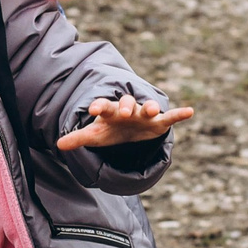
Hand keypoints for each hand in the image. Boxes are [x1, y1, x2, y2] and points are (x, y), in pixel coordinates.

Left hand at [55, 94, 194, 151]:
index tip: (93, 108)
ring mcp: (145, 114)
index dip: (100, 106)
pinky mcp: (159, 121)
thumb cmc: (110, 130)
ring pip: (148, 108)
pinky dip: (179, 114)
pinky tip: (190, 111)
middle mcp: (129, 109)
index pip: (105, 106)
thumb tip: (58, 144)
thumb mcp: (95, 135)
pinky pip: (169, 117)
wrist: (129, 129)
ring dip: (151, 107)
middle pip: (128, 104)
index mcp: (111, 111)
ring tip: (154, 109)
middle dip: (127, 106)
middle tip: (125, 111)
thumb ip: (78, 138)